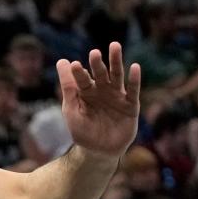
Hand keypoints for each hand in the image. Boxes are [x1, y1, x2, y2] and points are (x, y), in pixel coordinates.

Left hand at [56, 42, 140, 156]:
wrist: (98, 151)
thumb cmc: (82, 131)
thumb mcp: (72, 109)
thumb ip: (68, 87)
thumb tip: (62, 60)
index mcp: (87, 92)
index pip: (82, 79)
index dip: (78, 73)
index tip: (74, 65)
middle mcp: (103, 91)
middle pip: (101, 73)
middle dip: (98, 63)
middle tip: (94, 53)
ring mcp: (117, 97)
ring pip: (117, 76)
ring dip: (116, 62)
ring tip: (114, 46)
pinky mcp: (130, 106)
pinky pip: (133, 91)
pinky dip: (134, 80)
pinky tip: (135, 67)